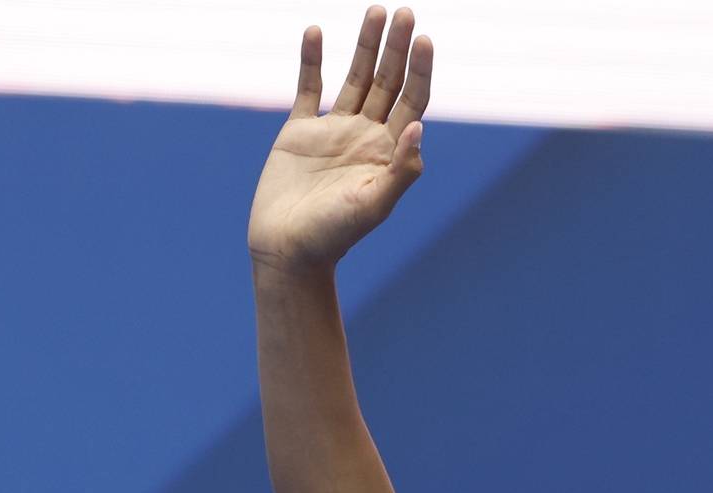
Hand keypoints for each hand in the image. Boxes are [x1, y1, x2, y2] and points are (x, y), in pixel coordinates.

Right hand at [248, 6, 432, 272]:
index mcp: (389, 151)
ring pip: (354, 77)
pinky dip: (312, 60)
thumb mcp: (374, 205)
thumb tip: (418, 128)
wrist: (287, 250)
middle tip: (405, 11)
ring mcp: (334, 131)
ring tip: (375, 10)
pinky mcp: (300, 131)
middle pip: (388, 81)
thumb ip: (400, 171)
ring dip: (365, 45)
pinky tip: (316, 32)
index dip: (420, 70)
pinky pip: (309, 88)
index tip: (424, 39)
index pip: (412, 100)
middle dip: (397, 47)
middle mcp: (366, 136)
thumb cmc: (334, 235)